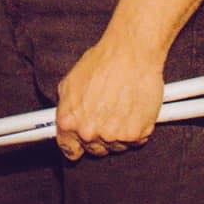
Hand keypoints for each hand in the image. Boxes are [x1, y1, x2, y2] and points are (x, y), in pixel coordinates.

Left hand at [54, 36, 163, 161]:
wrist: (130, 53)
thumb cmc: (102, 62)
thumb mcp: (70, 82)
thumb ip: (67, 107)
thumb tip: (68, 120)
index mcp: (69, 121)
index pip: (69, 149)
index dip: (76, 145)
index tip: (81, 145)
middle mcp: (88, 133)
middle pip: (95, 149)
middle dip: (100, 135)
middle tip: (108, 115)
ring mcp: (112, 136)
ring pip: (116, 146)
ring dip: (119, 132)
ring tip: (123, 106)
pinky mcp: (135, 134)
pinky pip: (136, 140)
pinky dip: (137, 128)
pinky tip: (134, 109)